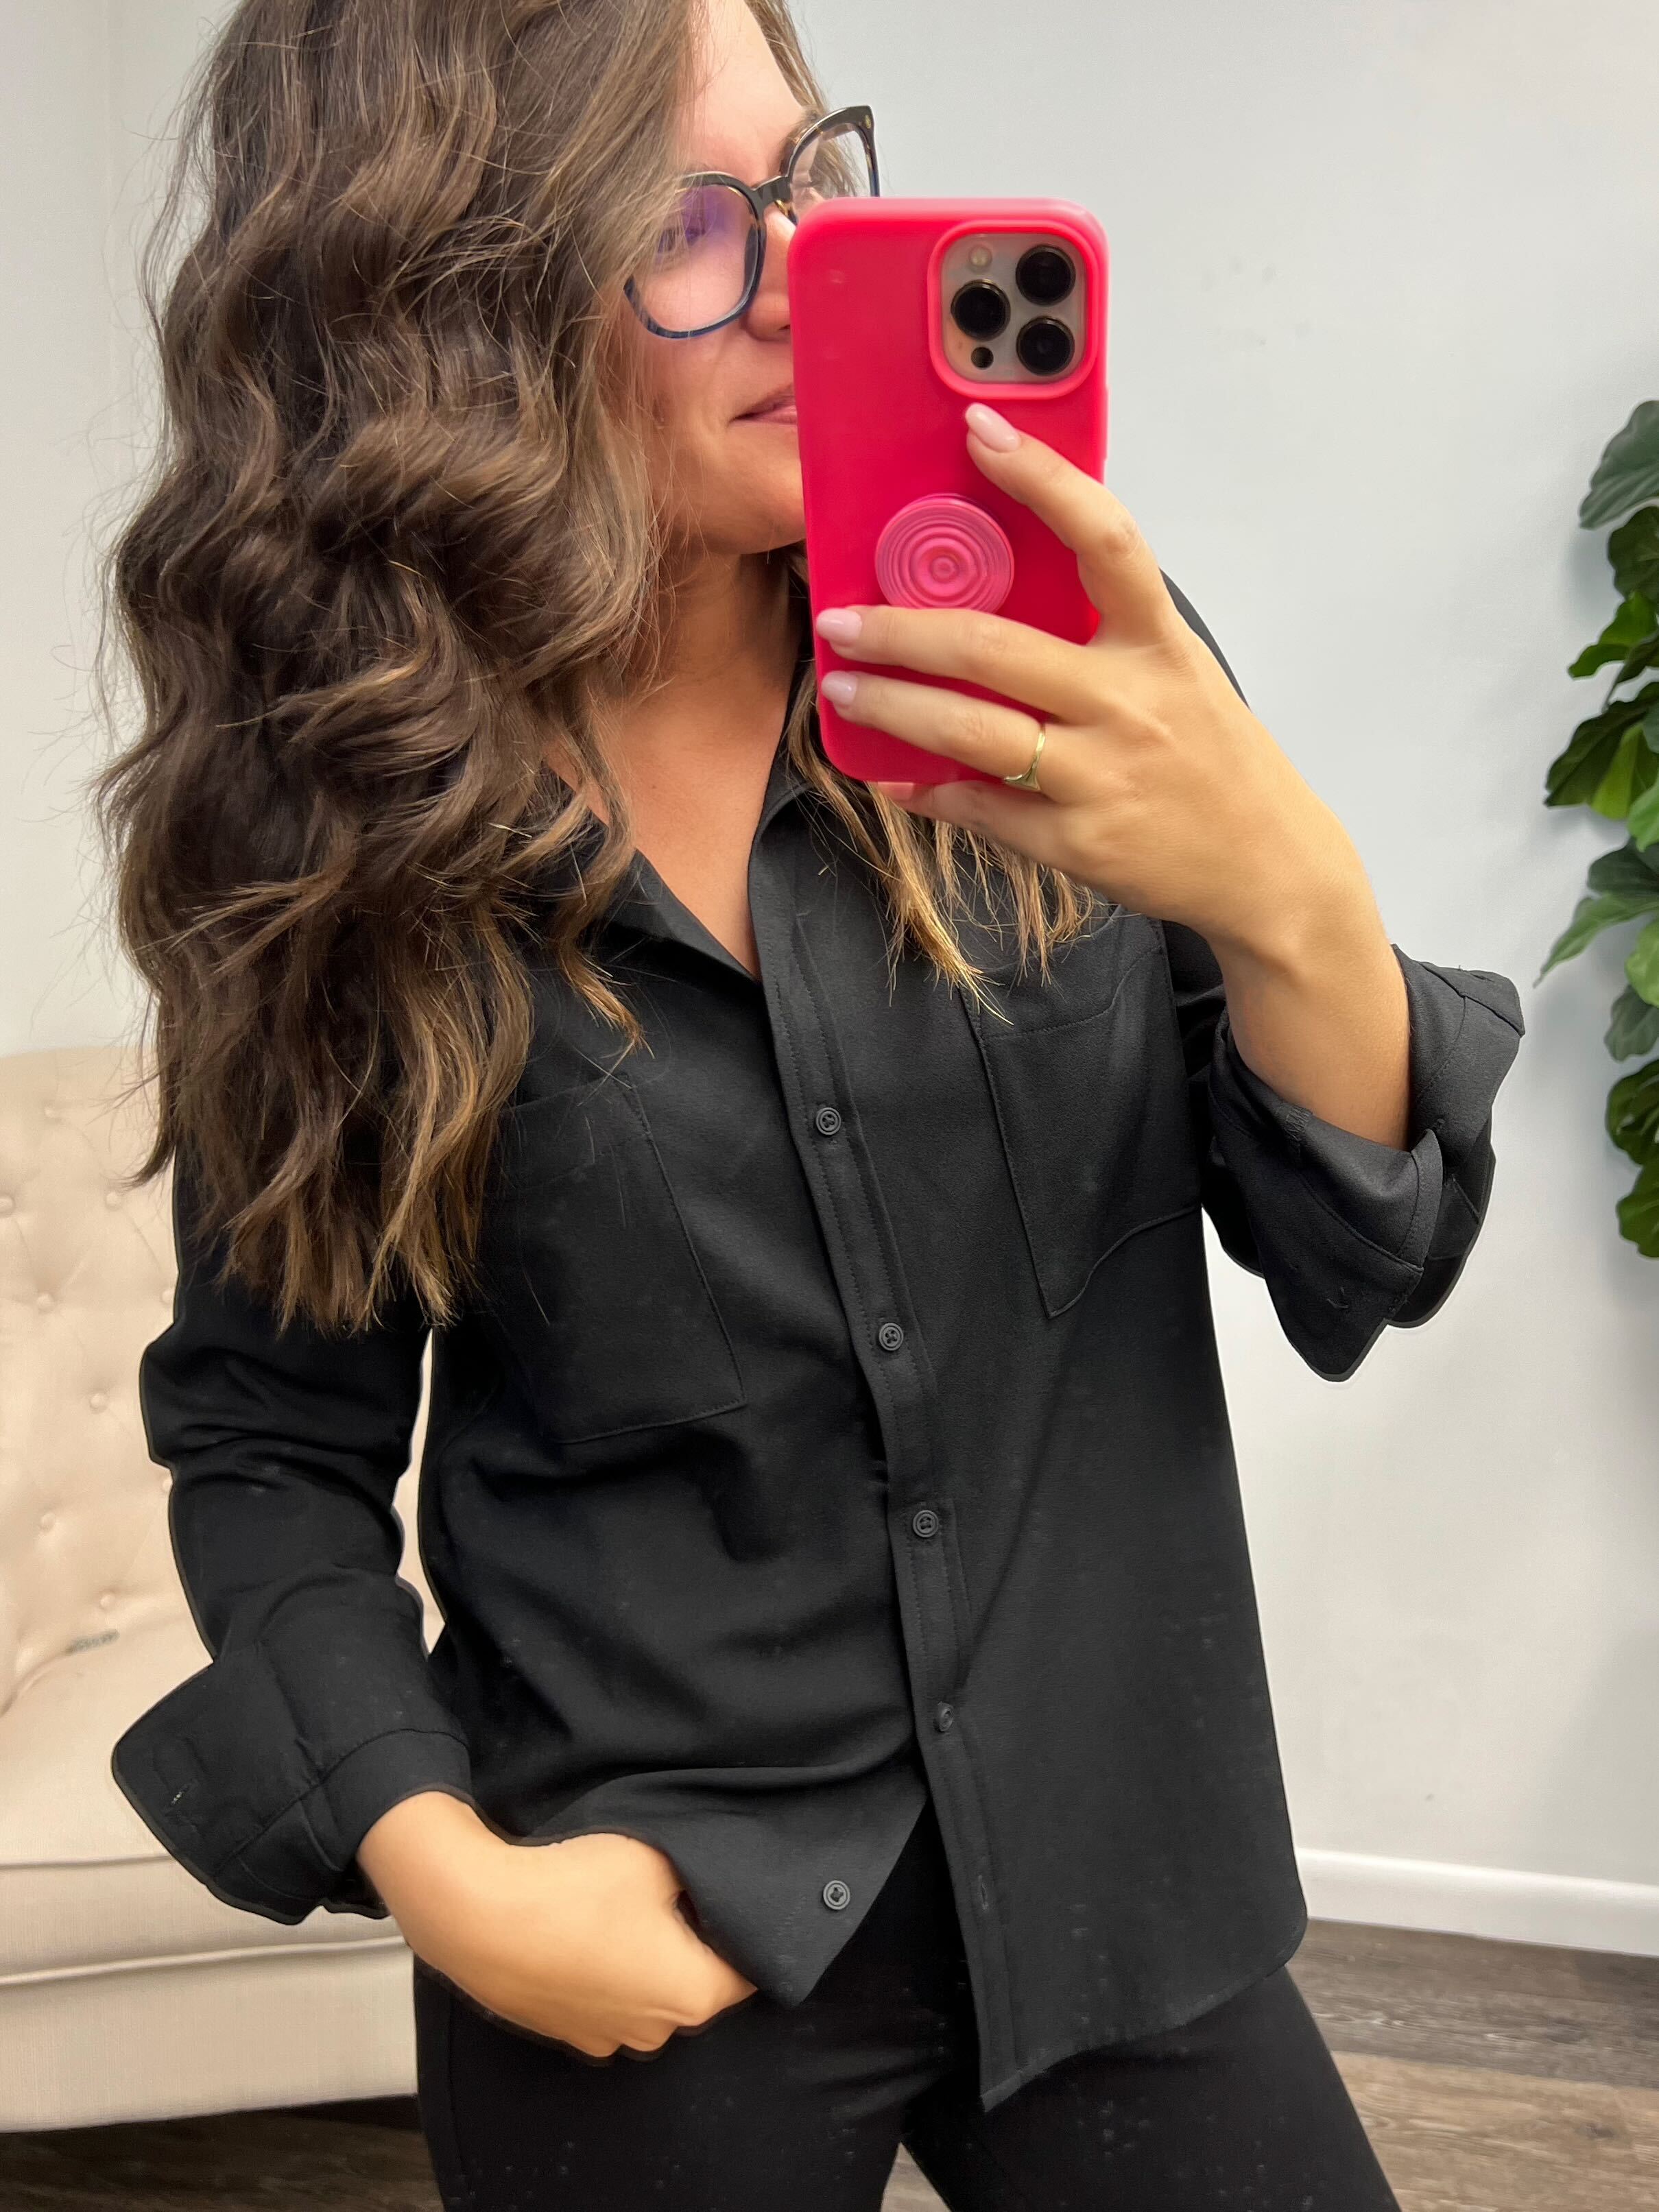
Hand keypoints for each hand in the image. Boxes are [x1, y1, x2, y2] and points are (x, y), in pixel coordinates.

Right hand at [360, 1794, 757, 2057]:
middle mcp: (657, 2031)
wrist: (479, 1918)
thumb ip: (700, 1874)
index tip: (723, 1896)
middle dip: (692, 1942)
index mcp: (693, 1994)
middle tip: (668, 1893)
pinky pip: (607, 2000)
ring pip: (650, 1993)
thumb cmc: (574, 1888)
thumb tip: (715, 1880)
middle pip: (698, 1982)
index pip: (748, 1968)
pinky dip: (604, 1972)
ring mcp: (607, 2038)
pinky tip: (583, 1931)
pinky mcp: (566, 2031)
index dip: (742, 1928)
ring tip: (617, 1911)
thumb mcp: (655, 1858)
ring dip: (645, 1959)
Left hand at [813, 401, 1370, 969]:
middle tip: (843, 619)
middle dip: (901, 631)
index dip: (1043, 479)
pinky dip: (931, 791)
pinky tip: (898, 777)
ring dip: (893, 707)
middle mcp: (1130, 702)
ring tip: (843, 691)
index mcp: (1159, 644)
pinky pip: (984, 807)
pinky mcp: (1080, 842)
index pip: (1104, 539)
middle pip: (994, 647)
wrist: (1268, 867)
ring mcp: (1102, 775)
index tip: (981, 432)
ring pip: (971, 730)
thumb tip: (1007, 589)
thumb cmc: (1214, 762)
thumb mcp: (1178, 676)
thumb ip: (1106, 634)